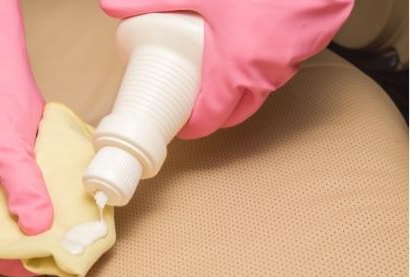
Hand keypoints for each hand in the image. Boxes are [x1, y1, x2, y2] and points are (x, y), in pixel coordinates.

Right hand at [0, 0, 52, 276]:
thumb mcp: (8, 153)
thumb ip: (23, 190)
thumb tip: (37, 228)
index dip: (19, 261)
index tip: (52, 259)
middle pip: (12, 244)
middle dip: (41, 248)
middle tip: (73, 247)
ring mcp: (6, 199)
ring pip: (29, 229)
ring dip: (53, 232)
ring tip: (79, 233)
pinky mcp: (24, 188)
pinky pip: (41, 208)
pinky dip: (58, 212)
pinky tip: (78, 212)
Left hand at [100, 0, 353, 137]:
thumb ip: (152, 0)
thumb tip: (110, 5)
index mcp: (234, 71)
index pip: (210, 119)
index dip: (192, 127)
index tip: (180, 126)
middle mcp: (262, 76)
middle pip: (235, 114)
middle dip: (213, 115)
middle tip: (192, 104)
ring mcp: (286, 64)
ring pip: (257, 93)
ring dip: (236, 94)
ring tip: (214, 80)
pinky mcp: (303, 48)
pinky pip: (275, 73)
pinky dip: (257, 72)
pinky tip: (246, 51)